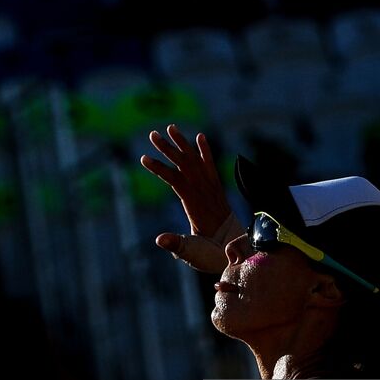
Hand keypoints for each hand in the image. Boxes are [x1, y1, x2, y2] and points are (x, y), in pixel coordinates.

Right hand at [139, 124, 238, 273]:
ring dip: (183, 144)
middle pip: (185, 165)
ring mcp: (212, 190)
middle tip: (152, 134)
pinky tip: (201, 137)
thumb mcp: (192, 251)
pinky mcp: (217, 190)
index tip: (143, 158)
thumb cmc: (211, 253)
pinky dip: (206, 151)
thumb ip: (177, 244)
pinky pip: (211, 167)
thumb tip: (158, 240)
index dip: (160, 169)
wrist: (236, 251)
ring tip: (171, 127)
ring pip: (196, 161)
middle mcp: (205, 192)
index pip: (176, 180)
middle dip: (168, 148)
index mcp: (195, 205)